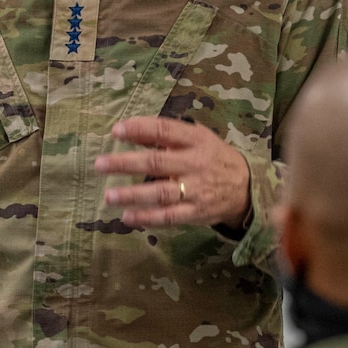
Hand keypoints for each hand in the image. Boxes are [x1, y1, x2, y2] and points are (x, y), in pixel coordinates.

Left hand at [96, 117, 251, 228]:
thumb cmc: (214, 158)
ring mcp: (196, 190)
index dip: (140, 129)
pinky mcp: (195, 213)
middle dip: (126, 163)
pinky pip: (168, 217)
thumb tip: (131, 131)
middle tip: (100, 164)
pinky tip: (127, 216)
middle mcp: (195, 164)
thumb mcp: (198, 139)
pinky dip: (147, 218)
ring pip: (161, 193)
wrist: (247, 188)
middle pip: (157, 162)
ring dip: (132, 195)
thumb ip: (167, 136)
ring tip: (108, 196)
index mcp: (197, 140)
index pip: (165, 130)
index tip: (116, 131)